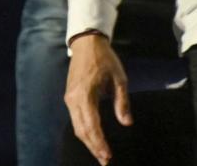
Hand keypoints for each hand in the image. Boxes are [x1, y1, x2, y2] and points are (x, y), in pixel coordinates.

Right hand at [65, 33, 131, 164]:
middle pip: (81, 129)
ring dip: (88, 141)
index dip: (99, 142)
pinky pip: (75, 118)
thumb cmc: (105, 59)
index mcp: (85, 94)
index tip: (108, 156)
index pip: (91, 125)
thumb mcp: (119, 79)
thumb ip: (122, 102)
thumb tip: (126, 122)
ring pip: (76, 125)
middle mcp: (73, 98)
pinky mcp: (70, 96)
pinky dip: (84, 130)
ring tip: (100, 153)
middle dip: (93, 146)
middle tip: (105, 161)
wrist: (86, 43)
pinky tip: (93, 137)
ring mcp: (69, 97)